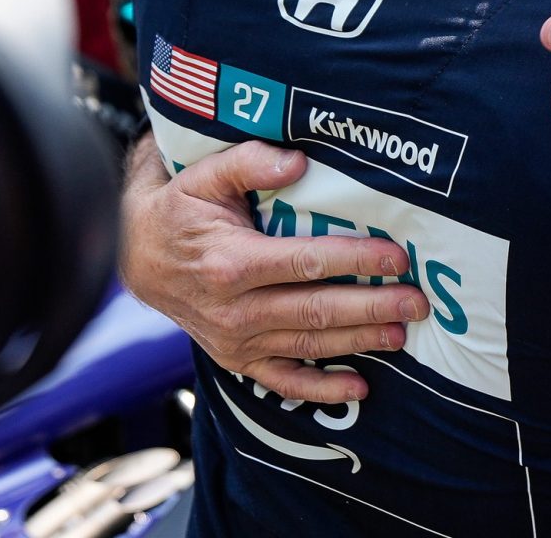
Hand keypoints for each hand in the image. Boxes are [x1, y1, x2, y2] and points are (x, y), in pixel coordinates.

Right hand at [118, 136, 430, 402]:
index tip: (397, 257)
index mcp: (231, 262)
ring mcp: (234, 340)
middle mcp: (233, 309)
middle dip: (371, 306)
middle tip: (416, 301)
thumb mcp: (204, 174)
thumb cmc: (180, 208)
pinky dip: (321, 389)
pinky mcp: (235, 359)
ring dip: (358, 341)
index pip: (307, 262)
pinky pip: (282, 381)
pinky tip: (359, 388)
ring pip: (307, 344)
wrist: (133, 255)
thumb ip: (250, 161)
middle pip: (315, 310)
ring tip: (402, 334)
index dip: (355, 261)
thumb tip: (299, 161)